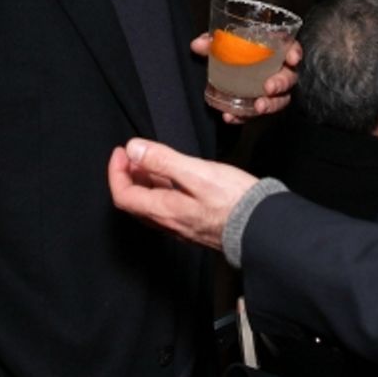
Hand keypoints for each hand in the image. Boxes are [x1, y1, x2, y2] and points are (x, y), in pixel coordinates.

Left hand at [108, 138, 256, 250]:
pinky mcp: (196, 226)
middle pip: (135, 203)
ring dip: (144, 183)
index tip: (121, 151)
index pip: (124, 195)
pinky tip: (172, 179)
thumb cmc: (233, 200)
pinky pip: (167, 209)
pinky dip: (160, 190)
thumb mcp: (196, 172)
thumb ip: (163, 160)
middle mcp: (169, 223)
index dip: (116, 172)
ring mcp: (182, 227)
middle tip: (131, 155)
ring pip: (151, 206)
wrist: (261, 227)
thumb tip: (133, 149)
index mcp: (164, 210)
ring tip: (148, 161)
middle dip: (128, 176)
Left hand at [191, 33, 300, 122]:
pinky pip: (256, 113)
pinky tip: (232, 117)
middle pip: (289, 77)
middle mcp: (278, 70)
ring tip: (258, 107)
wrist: (228, 69)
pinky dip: (244, 117)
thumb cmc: (235, 51)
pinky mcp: (260, 104)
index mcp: (275, 50)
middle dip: (281, 83)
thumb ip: (212, 43)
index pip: (291, 48)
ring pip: (280, 99)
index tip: (292, 59)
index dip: (295, 53)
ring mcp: (271, 90)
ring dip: (271, 104)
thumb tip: (197, 44)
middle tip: (268, 87)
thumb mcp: (223, 44)